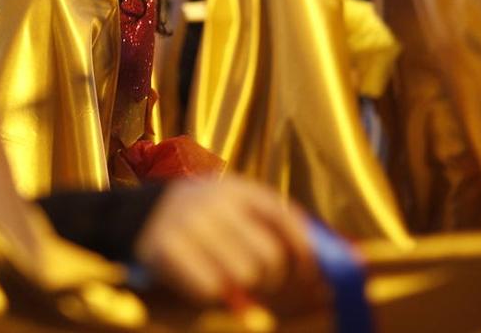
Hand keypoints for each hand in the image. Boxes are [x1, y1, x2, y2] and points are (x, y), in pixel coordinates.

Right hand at [133, 175, 318, 305]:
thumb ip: (277, 226)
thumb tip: (350, 256)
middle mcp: (213, 201)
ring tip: (227, 277)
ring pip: (244, 275)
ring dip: (241, 287)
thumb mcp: (232, 208)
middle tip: (257, 278)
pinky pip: (211, 288)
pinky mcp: (165, 248)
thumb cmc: (198, 220)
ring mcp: (187, 223)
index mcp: (235, 188)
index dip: (305, 252)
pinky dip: (211, 292)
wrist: (131, 217)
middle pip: (269, 257)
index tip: (309, 274)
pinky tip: (201, 281)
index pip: (286, 219)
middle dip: (270, 277)